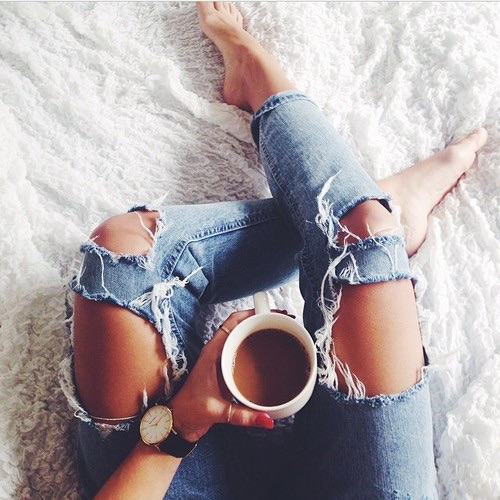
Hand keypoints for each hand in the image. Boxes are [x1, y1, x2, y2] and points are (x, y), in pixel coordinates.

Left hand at [168, 309, 274, 442]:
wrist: (179, 420)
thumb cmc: (190, 410)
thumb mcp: (218, 412)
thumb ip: (244, 416)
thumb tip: (268, 418)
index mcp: (212, 352)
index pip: (232, 322)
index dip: (252, 313)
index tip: (270, 312)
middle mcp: (217, 351)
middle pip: (240, 325)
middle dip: (261, 319)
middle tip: (282, 321)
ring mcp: (221, 358)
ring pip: (241, 335)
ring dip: (258, 330)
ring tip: (279, 330)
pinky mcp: (225, 367)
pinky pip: (241, 348)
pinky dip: (255, 344)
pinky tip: (269, 350)